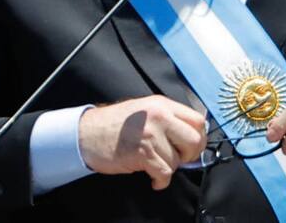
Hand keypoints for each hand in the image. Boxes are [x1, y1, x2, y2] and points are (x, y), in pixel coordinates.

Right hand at [77, 95, 206, 189]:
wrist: (85, 134)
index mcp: (162, 104)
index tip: (192, 147)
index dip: (199, 137)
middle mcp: (159, 115)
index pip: (198, 120)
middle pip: (195, 139)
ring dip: (169, 167)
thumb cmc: (114, 125)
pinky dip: (161, 180)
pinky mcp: (142, 152)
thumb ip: (168, 119)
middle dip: (190, 155)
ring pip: (178, 160)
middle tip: (178, 159)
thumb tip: (191, 138)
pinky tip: (153, 178)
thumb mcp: (144, 111)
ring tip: (155, 164)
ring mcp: (151, 134)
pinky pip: (165, 172)